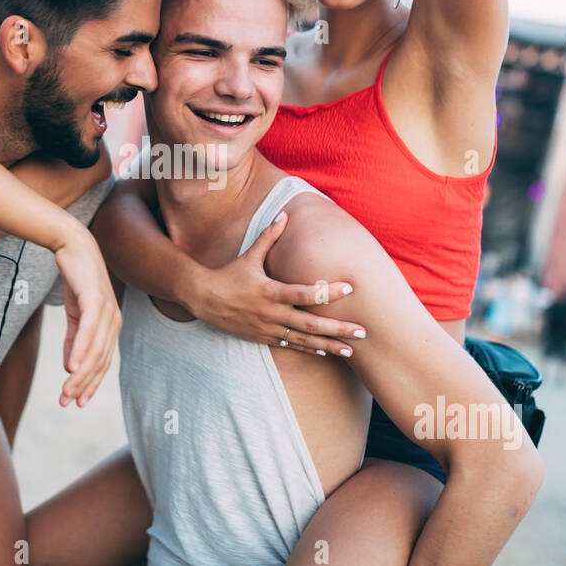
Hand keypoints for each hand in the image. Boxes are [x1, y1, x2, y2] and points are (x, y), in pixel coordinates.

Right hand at [52, 226, 121, 408]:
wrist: (73, 246)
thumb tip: (71, 367)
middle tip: (66, 402)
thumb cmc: (76, 279)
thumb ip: (74, 340)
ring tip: (66, 391)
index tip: (78, 403)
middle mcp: (114, 320)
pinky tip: (71, 367)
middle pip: (100, 361)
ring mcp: (107, 310)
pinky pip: (89, 331)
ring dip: (80, 375)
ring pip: (96, 351)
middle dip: (84, 385)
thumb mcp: (75, 314)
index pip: (103, 362)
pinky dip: (81, 351)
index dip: (91, 384)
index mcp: (111, 325)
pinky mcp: (96, 300)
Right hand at [187, 211, 366, 355]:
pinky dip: (309, 348)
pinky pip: (290, 345)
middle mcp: (271, 313)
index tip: (350, 288)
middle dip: (338, 329)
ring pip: (303, 340)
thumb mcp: (248, 255)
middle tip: (363, 332)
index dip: (328, 291)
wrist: (202, 299)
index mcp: (270, 291)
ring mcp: (267, 328)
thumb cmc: (228, 274)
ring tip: (351, 351)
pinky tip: (326, 351)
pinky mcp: (263, 337)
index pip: (305, 292)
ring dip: (328, 345)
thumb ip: (268, 236)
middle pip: (310, 323)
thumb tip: (284, 214)